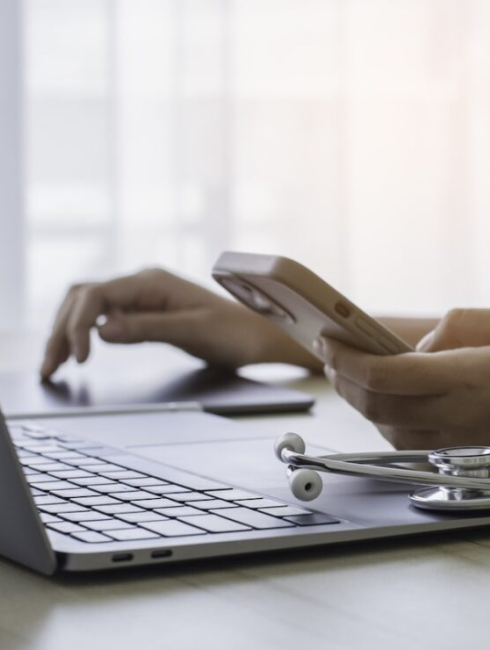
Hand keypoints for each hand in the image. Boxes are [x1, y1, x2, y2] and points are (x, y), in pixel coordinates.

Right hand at [40, 268, 300, 377]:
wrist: (262, 336)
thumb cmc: (236, 333)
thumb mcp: (193, 332)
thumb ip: (148, 328)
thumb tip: (101, 331)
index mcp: (153, 282)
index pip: (97, 295)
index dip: (79, 325)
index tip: (81, 358)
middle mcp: (143, 284)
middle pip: (84, 298)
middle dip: (61, 330)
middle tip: (50, 367)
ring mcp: (143, 297)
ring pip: (89, 307)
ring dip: (67, 332)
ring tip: (52, 365)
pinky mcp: (147, 312)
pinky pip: (105, 317)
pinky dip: (85, 334)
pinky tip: (77, 353)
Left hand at [320, 308, 489, 450]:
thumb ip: (460, 326)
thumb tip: (422, 346)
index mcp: (469, 381)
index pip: (385, 375)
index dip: (347, 358)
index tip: (328, 339)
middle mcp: (460, 418)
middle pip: (378, 406)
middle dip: (343, 380)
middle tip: (330, 352)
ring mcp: (466, 441)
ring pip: (390, 429)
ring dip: (362, 402)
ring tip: (352, 373)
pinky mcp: (475, 451)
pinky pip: (414, 441)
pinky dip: (389, 419)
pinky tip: (390, 399)